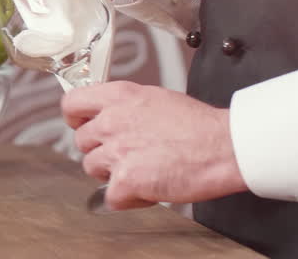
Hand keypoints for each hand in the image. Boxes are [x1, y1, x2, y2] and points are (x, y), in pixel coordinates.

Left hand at [61, 81, 247, 209]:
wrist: (226, 146)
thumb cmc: (200, 126)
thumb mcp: (156, 99)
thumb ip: (126, 107)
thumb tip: (112, 117)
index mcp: (118, 97)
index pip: (71, 104)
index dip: (76, 118)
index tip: (83, 125)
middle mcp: (112, 121)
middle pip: (82, 141)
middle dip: (101, 150)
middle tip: (126, 154)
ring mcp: (117, 151)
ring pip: (92, 168)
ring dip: (113, 174)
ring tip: (142, 171)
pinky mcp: (126, 180)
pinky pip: (110, 197)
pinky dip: (127, 199)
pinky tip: (147, 191)